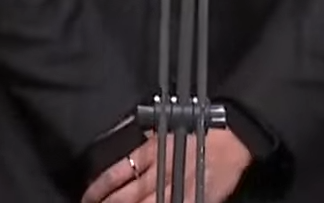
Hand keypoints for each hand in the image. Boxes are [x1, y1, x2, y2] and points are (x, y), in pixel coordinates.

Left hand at [81, 128, 251, 202]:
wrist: (235, 136)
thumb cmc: (203, 128)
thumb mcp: (169, 127)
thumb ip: (149, 139)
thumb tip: (133, 147)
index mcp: (152, 150)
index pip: (117, 173)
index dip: (99, 188)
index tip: (88, 197)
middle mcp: (160, 170)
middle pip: (125, 196)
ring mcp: (176, 186)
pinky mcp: (192, 197)